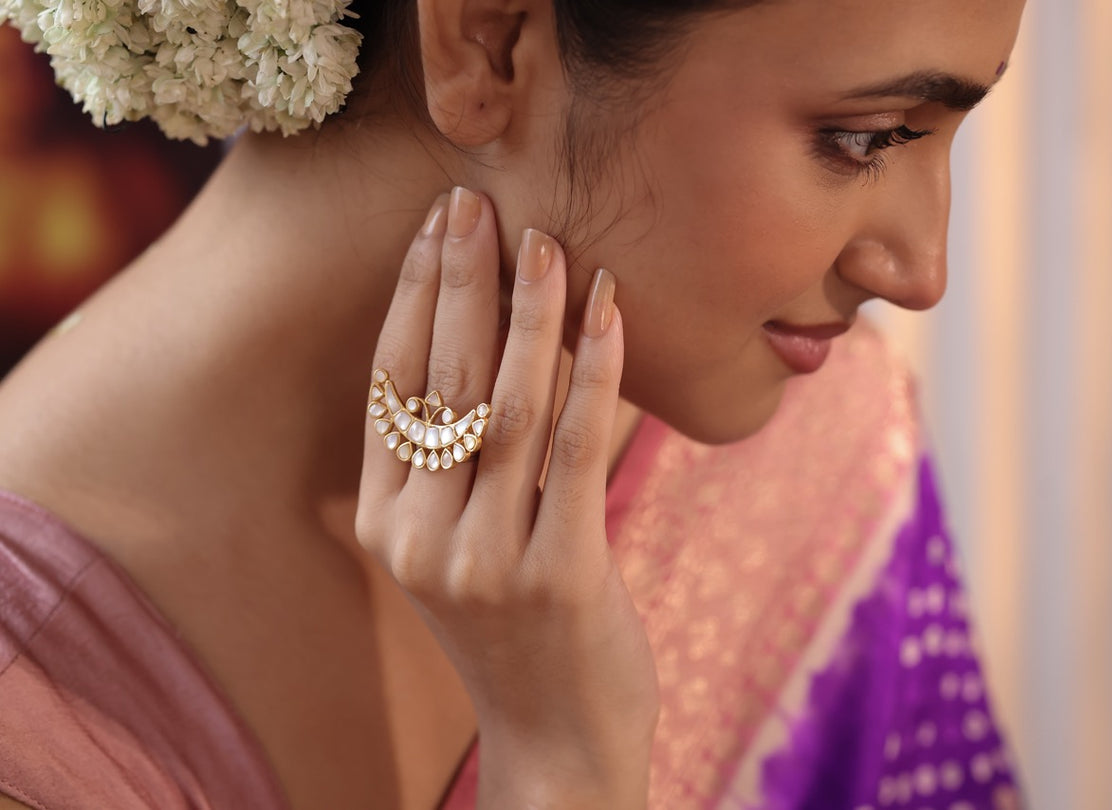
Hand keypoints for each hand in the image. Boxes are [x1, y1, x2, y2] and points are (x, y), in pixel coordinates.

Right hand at [355, 188, 659, 808]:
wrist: (557, 741)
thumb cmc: (516, 631)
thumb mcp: (463, 548)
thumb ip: (462, 463)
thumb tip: (508, 339)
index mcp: (386, 524)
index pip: (392, 383)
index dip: (414, 296)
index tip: (435, 227)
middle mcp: (421, 539)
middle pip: (442, 379)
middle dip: (461, 281)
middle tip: (476, 202)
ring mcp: (486, 560)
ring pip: (509, 404)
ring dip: (529, 312)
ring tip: (544, 241)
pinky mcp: (559, 574)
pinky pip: (578, 448)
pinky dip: (595, 371)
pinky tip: (609, 310)